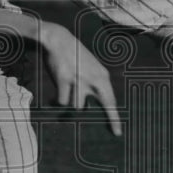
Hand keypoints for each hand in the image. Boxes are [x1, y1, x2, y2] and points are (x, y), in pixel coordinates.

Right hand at [39, 21, 121, 135]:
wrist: (59, 40)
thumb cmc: (74, 57)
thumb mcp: (90, 68)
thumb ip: (94, 85)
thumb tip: (91, 108)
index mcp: (102, 75)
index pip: (111, 100)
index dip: (114, 118)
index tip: (118, 132)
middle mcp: (93, 78)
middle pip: (102, 105)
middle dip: (109, 119)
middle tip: (115, 132)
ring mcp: (78, 79)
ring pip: (77, 106)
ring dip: (71, 103)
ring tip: (66, 96)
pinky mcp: (64, 79)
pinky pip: (62, 100)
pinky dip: (58, 100)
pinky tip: (55, 95)